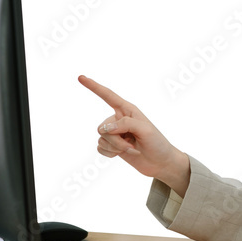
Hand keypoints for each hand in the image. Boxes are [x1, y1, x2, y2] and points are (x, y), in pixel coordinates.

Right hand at [78, 75, 190, 195]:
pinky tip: (122, 155)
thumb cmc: (157, 143)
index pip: (108, 95)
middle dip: (116, 140)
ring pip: (101, 139)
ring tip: (132, 149)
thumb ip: (125, 124)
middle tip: (132, 144)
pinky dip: (111, 154)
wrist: (160, 163)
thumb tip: (105, 128)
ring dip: (116, 148)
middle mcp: (119, 119)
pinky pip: (100, 148)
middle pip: (103, 127)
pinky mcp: (112, 146)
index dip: (94, 86)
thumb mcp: (145, 129)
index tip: (80, 77)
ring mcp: (115, 133)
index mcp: (128, 110)